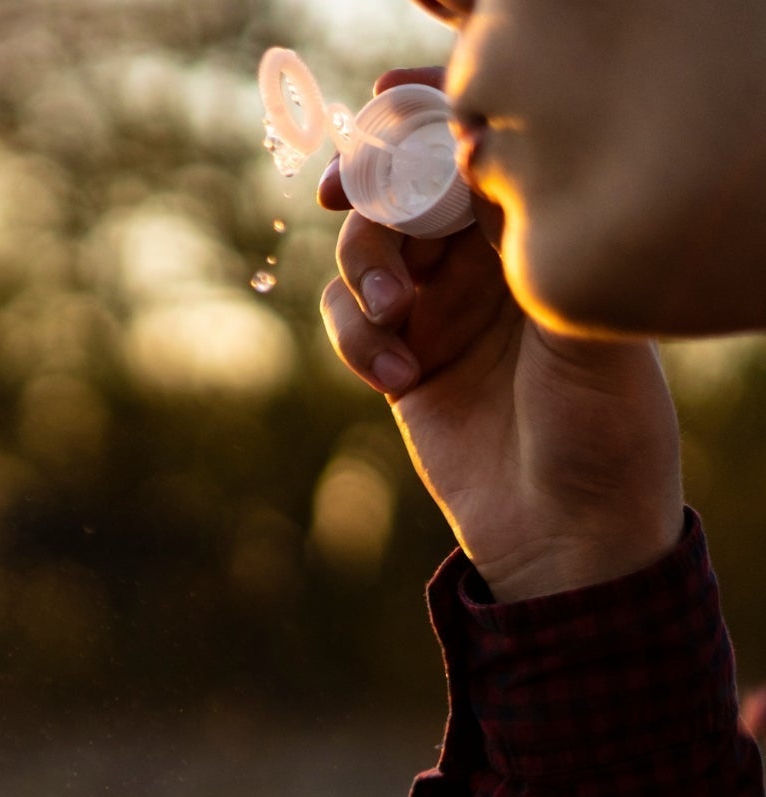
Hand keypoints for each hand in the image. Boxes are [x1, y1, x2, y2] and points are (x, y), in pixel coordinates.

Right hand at [319, 69, 682, 601]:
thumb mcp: (581, 326)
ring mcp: (440, 308)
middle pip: (403, 188)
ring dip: (362, 273)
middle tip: (341, 193)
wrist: (567, 535)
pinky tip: (396, 381)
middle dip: (367, 184)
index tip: (384, 113)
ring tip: (395, 321)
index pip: (475, 151)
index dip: (424, 120)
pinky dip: (355, 341)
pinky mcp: (400, 358)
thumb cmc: (602, 430)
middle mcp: (489, 261)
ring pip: (365, 251)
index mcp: (543, 235)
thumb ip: (525, 242)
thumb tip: (467, 156)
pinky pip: (347, 321)